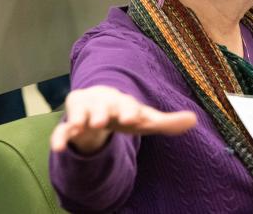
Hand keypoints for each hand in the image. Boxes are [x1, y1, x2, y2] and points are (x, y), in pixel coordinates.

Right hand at [50, 86, 196, 153]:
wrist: (98, 105)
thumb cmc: (125, 113)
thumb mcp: (144, 120)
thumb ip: (167, 122)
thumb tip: (194, 120)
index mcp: (124, 103)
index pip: (129, 106)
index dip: (131, 111)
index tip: (134, 118)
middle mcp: (104, 104)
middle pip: (104, 106)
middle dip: (104, 112)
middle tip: (104, 120)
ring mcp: (85, 112)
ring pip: (81, 113)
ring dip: (81, 118)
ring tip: (82, 125)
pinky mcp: (69, 123)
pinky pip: (61, 130)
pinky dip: (59, 137)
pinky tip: (58, 148)